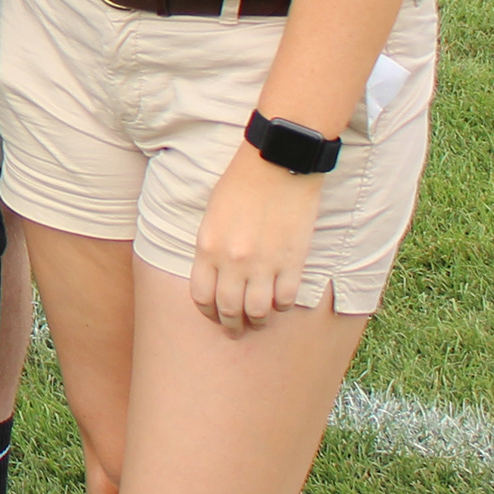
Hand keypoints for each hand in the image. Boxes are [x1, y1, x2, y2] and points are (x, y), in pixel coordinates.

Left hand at [188, 149, 321, 332]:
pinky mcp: (292, 262)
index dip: (207, 312)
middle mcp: (232, 261)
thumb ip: (211, 248)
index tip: (214, 316)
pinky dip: (282, 307)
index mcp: (207, 247)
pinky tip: (280, 302)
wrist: (277, 163)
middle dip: (231, 325)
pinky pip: (286, 299)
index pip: (201, 297)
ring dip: (258, 322)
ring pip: (258, 312)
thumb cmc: (241, 183)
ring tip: (260, 321)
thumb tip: (216, 276)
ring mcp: (264, 264)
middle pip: (229, 309)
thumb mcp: (212, 215)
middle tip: (236, 330)